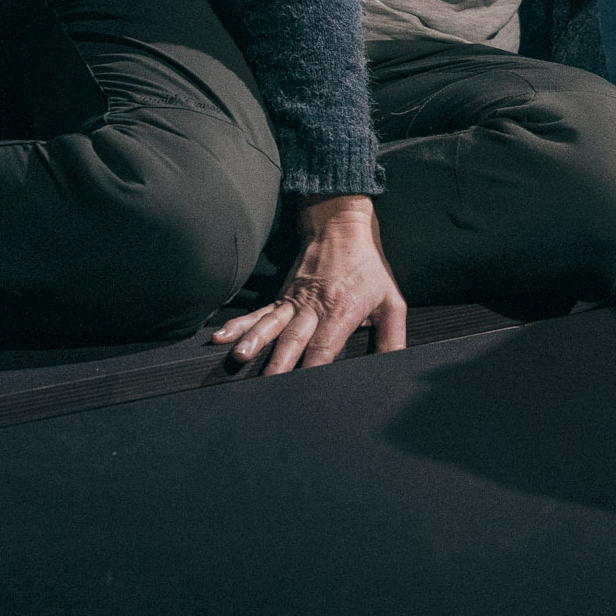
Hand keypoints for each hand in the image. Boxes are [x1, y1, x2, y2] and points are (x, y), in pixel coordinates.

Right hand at [210, 194, 405, 374]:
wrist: (341, 229)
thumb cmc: (368, 269)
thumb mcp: (391, 302)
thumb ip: (392, 337)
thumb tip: (393, 366)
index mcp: (342, 309)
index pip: (325, 344)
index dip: (314, 365)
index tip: (304, 387)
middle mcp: (314, 307)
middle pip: (295, 338)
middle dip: (280, 361)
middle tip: (268, 382)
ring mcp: (294, 302)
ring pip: (271, 324)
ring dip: (255, 341)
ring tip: (240, 356)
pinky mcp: (282, 298)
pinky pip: (259, 313)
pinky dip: (239, 325)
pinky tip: (221, 337)